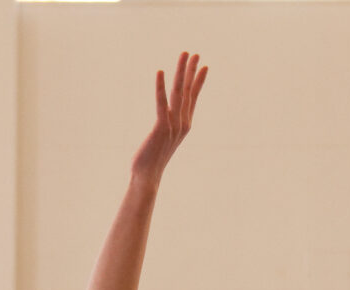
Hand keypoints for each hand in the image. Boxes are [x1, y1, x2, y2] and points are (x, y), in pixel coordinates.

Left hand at [130, 52, 207, 179]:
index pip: (192, 98)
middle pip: (188, 91)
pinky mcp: (161, 128)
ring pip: (178, 93)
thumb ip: (166, 127)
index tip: (202, 65)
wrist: (147, 176)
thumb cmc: (152, 159)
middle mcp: (182, 123)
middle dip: (191, 71)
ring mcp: (173, 125)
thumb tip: (164, 119)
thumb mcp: (163, 139)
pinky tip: (160, 72)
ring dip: (181, 72)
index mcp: (184, 125)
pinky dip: (160, 86)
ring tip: (184, 55)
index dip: (197, 80)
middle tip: (195, 53)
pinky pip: (161, 103)